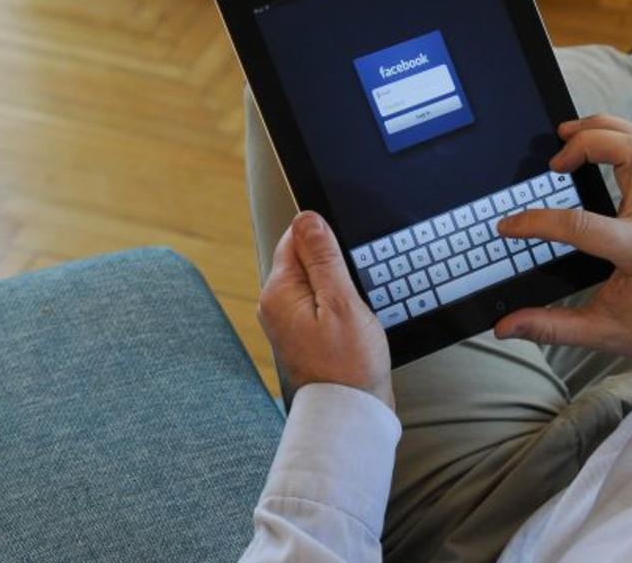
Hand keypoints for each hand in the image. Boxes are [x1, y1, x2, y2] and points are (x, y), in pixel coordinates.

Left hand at [258, 211, 393, 411]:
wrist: (351, 413)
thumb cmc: (350, 365)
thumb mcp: (342, 302)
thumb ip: (324, 258)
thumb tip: (308, 218)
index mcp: (279, 292)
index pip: (296, 237)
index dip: (327, 239)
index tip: (349, 257)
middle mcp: (275, 305)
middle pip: (306, 258)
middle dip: (334, 263)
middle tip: (356, 287)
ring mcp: (288, 321)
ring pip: (315, 280)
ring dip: (339, 284)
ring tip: (356, 309)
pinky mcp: (303, 333)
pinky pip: (320, 301)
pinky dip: (339, 303)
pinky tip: (354, 320)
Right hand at [495, 115, 631, 361]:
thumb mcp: (598, 333)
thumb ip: (549, 327)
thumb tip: (504, 325)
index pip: (583, 224)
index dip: (538, 222)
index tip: (509, 227)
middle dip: (588, 143)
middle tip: (553, 160)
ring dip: (604, 128)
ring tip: (566, 135)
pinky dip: (617, 134)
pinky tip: (590, 141)